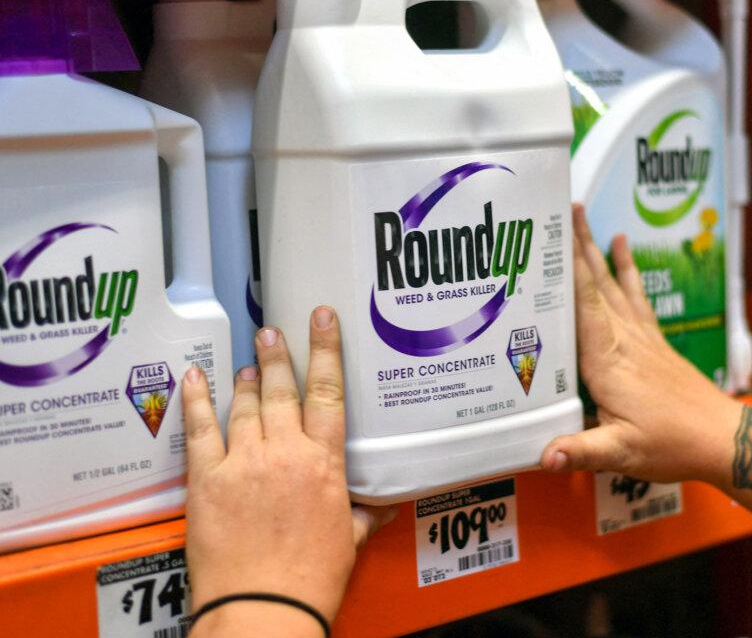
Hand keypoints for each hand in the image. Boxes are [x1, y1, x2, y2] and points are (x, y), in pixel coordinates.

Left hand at [181, 306, 396, 634]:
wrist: (265, 606)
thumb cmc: (311, 578)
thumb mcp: (349, 539)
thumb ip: (363, 513)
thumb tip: (383, 505)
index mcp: (323, 463)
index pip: (327, 393)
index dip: (324, 351)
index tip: (321, 321)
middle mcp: (284, 453)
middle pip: (280, 390)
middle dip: (277, 356)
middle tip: (272, 331)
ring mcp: (242, 463)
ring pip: (244, 406)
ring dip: (246, 379)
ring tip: (249, 360)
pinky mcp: (207, 481)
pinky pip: (200, 430)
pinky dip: (197, 401)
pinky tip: (195, 379)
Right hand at [540, 205, 733, 482]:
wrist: (721, 440)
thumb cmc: (672, 445)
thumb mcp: (621, 454)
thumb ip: (580, 451)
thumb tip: (542, 455)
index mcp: (609, 362)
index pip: (585, 306)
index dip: (569, 270)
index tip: (553, 236)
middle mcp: (624, 340)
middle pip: (597, 284)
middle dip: (578, 246)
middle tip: (562, 207)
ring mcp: (640, 338)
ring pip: (613, 284)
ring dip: (596, 249)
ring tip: (582, 215)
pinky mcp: (652, 341)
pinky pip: (634, 295)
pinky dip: (625, 269)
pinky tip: (621, 246)